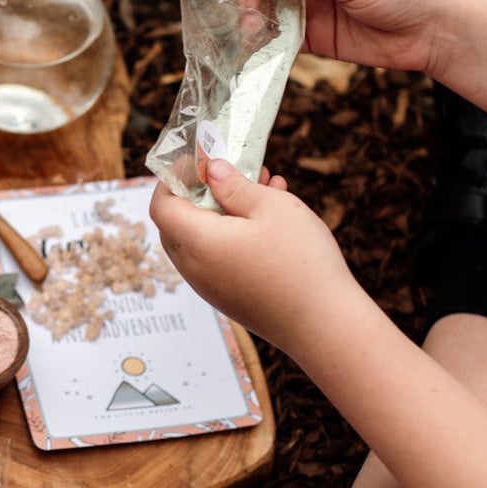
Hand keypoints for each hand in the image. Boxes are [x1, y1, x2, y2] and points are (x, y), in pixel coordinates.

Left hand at [149, 159, 359, 355]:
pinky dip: (236, 237)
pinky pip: (220, 260)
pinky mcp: (232, 300)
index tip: (200, 160)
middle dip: (203, 193)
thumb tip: (212, 171)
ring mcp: (212, 289)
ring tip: (266, 189)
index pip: (161, 205)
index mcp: (196, 242)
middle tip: (235, 171)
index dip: (174, 178)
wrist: (325, 326)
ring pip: (204, 241)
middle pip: (179, 224)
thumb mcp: (271, 207)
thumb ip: (234, 185)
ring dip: (226, 213)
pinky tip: (272, 222)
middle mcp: (196, 270)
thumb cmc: (300, 262)